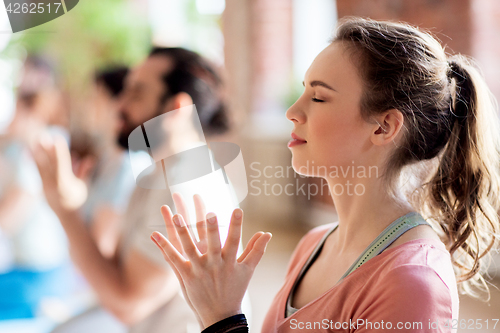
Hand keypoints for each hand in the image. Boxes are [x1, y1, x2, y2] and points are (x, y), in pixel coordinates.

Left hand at [30, 133, 87, 214]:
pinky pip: (37, 171)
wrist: (65, 213)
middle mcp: (55, 185)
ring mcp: (46, 186)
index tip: (58, 140)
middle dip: (47, 151)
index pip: (62, 165)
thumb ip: (85, 171)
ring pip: (41, 167)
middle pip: (50, 165)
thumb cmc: (77, 197)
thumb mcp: (83, 185)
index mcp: (67, 184)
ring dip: (38, 154)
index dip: (60, 152)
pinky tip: (29, 151)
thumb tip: (91, 158)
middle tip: (43, 137)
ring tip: (35, 141)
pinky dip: (33, 161)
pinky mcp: (41, 185)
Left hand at [151, 199, 271, 328]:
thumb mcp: (247, 270)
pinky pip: (173, 259)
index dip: (237, 225)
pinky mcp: (185, 275)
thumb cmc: (235, 289)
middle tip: (209, 213)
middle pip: (212, 244)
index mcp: (230, 261)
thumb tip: (267, 233)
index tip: (238, 210)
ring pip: (189, 248)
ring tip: (176, 215)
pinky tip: (154, 234)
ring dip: (182, 232)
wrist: (220, 315)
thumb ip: (256, 250)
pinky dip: (163, 246)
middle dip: (211, 229)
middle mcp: (214, 265)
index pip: (235, 240)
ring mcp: (198, 270)